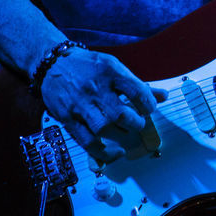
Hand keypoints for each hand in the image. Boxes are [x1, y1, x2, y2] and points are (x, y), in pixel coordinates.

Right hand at [39, 48, 161, 163]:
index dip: (148, 104)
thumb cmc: (87, 66)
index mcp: (109, 72)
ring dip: (121, 135)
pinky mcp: (67, 118)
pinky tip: (114, 151)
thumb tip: (163, 96)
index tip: (149, 109)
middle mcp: (94, 88)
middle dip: (136, 123)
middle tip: (138, 123)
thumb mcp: (113, 67)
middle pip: (120, 114)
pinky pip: (87, 141)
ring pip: (104, 128)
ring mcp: (79, 105)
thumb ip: (138, 85)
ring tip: (126, 133)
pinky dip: (103, 151)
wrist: (52, 64)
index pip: (136, 91)